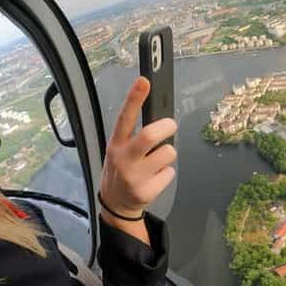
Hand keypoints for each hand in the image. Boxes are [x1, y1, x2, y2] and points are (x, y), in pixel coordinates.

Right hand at [99, 77, 176, 234]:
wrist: (115, 204)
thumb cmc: (121, 170)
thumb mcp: (118, 150)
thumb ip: (133, 135)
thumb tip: (158, 118)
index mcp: (115, 144)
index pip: (125, 117)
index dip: (134, 98)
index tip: (144, 81)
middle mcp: (123, 159)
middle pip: (149, 135)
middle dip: (166, 127)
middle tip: (170, 126)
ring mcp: (134, 176)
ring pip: (167, 153)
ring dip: (168, 155)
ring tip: (157, 161)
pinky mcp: (145, 191)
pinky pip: (169, 173)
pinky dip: (166, 173)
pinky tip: (155, 178)